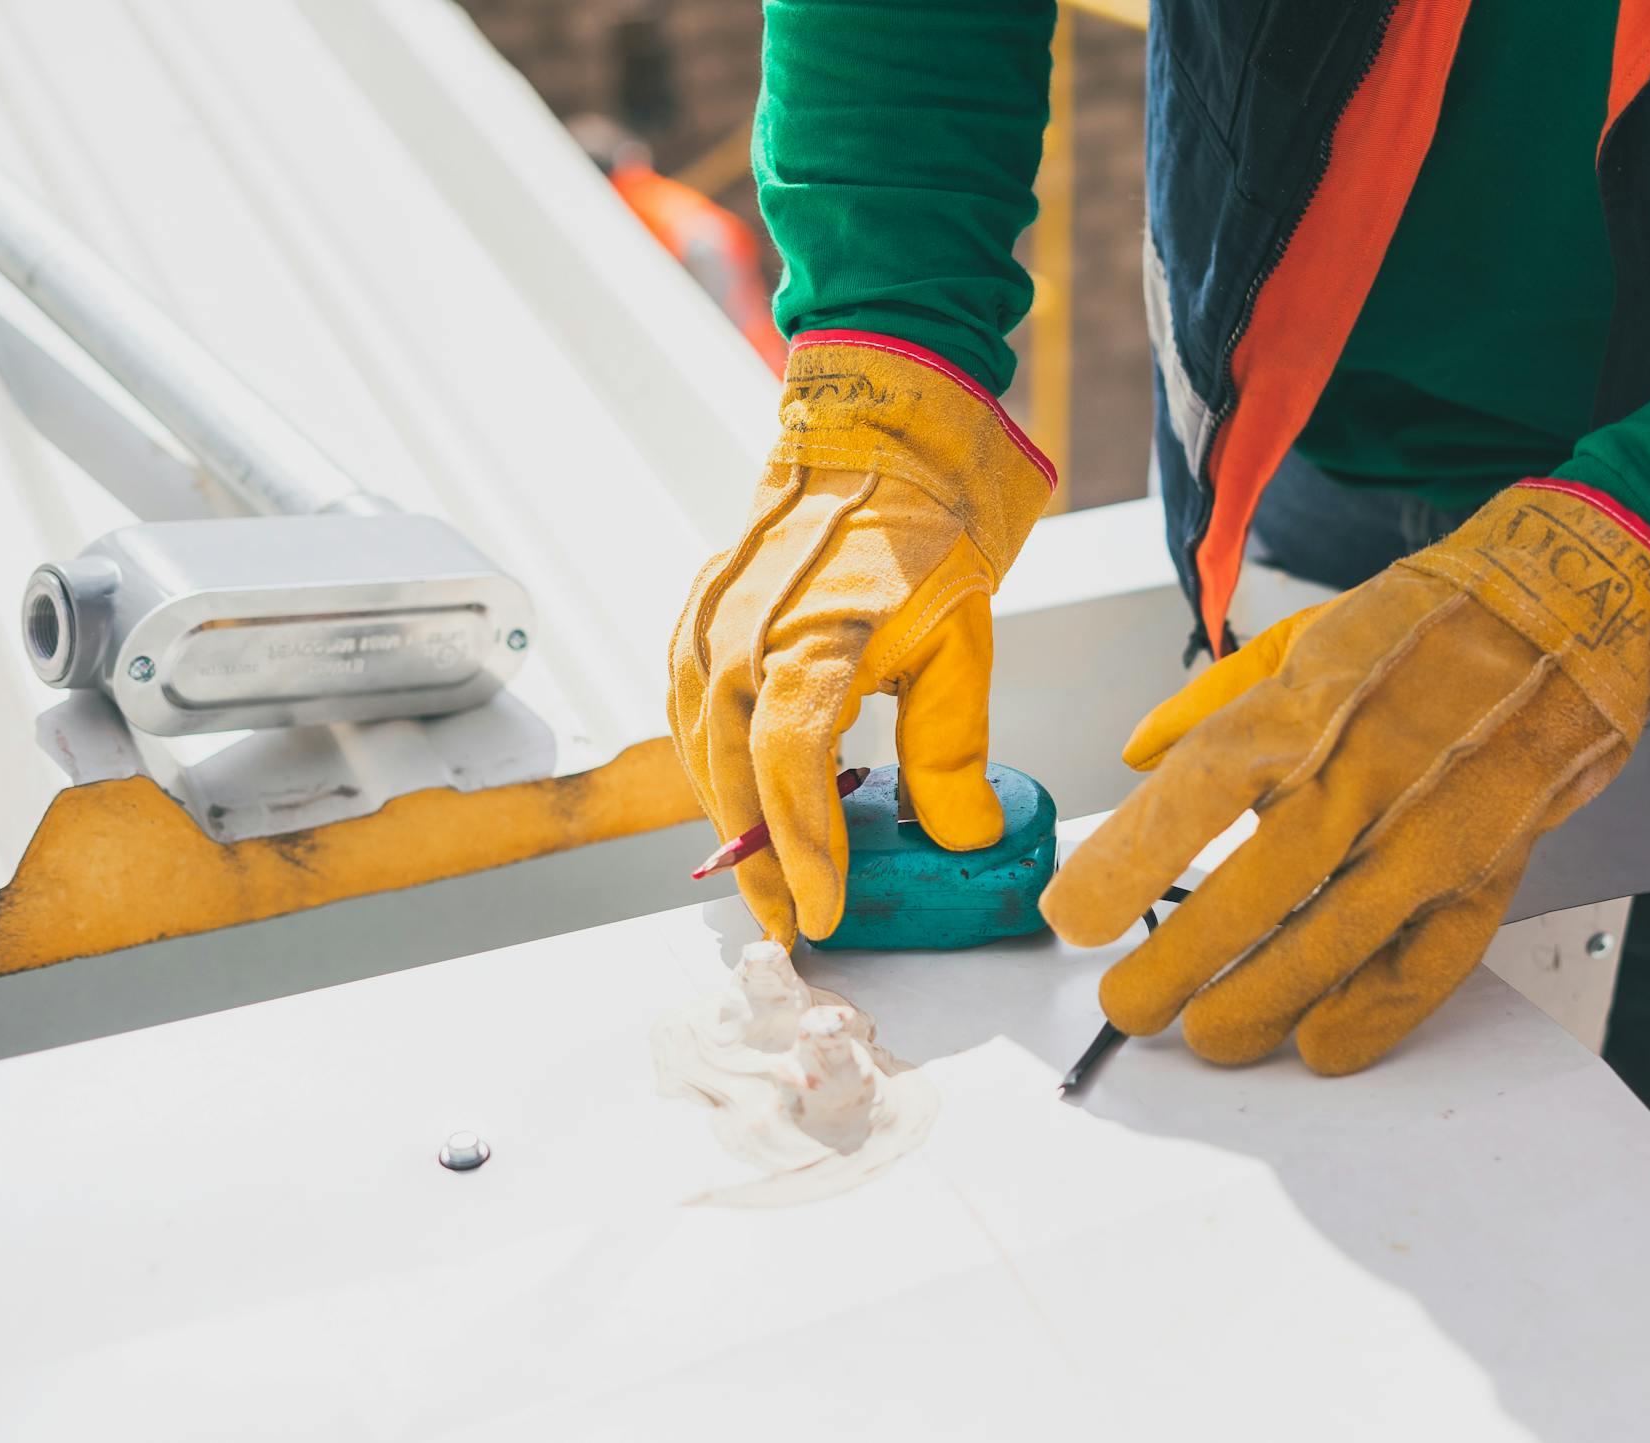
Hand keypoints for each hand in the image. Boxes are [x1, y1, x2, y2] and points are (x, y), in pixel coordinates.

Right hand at [669, 331, 1051, 942]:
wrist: (870, 443)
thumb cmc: (920, 536)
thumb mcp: (961, 642)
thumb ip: (953, 748)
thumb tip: (965, 836)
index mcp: (810, 638)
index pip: (792, 768)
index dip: (804, 849)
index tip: (823, 911)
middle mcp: (739, 636)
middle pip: (733, 778)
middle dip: (761, 861)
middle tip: (791, 924)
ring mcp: (704, 626)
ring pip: (699, 754)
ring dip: (731, 822)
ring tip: (767, 880)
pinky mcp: (692, 621)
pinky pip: (685, 716)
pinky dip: (709, 770)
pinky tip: (736, 802)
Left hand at [1040, 482, 1649, 1074]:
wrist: (1573, 610)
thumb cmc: (1424, 625)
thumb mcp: (1304, 634)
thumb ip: (1209, 701)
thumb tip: (1134, 757)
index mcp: (1305, 703)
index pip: (1197, 790)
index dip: (1128, 861)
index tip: (1074, 915)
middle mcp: (1366, 768)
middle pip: (1257, 886)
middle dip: (1182, 964)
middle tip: (1130, 1006)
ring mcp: (1434, 825)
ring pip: (1336, 938)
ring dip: (1262, 1003)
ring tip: (1207, 1036)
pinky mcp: (1491, 868)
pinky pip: (1428, 961)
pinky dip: (1373, 1014)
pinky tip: (1318, 1044)